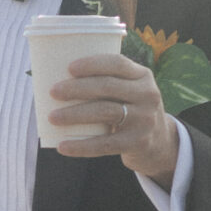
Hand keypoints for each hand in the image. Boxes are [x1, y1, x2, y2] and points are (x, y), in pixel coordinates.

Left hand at [51, 51, 179, 186]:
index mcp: (142, 76)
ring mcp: (144, 119)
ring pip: (105, 112)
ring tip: (52, 117)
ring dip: (75, 114)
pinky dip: (81, 146)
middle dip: (77, 88)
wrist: (159, 143)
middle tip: (52, 92)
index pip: (118, 64)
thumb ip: (107, 84)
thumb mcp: (129, 92)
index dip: (93, 64)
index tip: (69, 68)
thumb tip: (57, 80)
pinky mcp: (137, 143)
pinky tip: (62, 146)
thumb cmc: (130, 110)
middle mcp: (147, 95)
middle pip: (108, 87)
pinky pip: (105, 144)